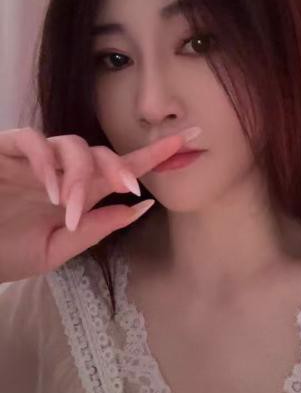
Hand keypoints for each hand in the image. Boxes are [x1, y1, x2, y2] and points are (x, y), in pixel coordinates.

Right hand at [0, 126, 199, 282]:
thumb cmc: (3, 251)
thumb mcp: (56, 249)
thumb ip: (97, 228)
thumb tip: (141, 206)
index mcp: (77, 193)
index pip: (121, 169)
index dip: (154, 155)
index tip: (190, 141)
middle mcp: (60, 172)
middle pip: (102, 152)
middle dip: (121, 166)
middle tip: (131, 187)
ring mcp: (33, 160)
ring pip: (72, 145)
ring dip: (79, 175)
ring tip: (70, 206)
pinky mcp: (6, 151)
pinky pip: (32, 141)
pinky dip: (47, 163)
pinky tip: (51, 191)